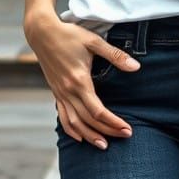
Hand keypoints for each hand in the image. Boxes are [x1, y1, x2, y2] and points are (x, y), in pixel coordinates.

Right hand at [25, 14, 139, 149]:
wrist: (42, 33)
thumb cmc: (69, 35)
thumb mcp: (94, 41)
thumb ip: (115, 55)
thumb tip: (136, 67)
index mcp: (79, 80)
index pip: (98, 111)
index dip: (113, 122)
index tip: (127, 129)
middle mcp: (68, 91)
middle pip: (88, 120)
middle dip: (107, 131)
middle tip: (124, 137)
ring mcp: (60, 93)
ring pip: (74, 123)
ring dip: (89, 136)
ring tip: (104, 145)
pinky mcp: (55, 92)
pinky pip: (63, 116)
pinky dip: (71, 130)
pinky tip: (80, 137)